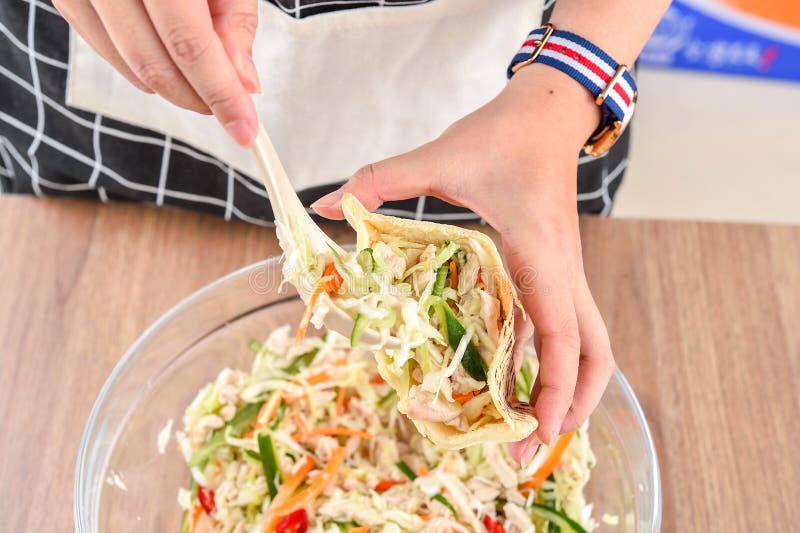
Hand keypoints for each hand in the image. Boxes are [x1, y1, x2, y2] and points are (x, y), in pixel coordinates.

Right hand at [54, 0, 259, 145]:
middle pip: (154, 62)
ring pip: (126, 62)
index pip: (190, 45)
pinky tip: (167, 66)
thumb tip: (244, 83)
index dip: (221, 96)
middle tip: (232, 112)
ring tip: (206, 86)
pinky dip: (138, 67)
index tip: (246, 131)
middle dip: (199, 99)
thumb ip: (234, 21)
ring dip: (172, 87)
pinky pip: (102, 46)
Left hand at [312, 64, 615, 465]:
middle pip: (595, 355)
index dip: (554, 390)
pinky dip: (542, 363)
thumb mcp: (441, 156)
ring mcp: (562, 275)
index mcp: (540, 254)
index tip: (534, 434)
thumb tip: (328, 205)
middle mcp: (562, 273)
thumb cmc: (501, 135)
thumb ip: (383, 179)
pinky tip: (510, 382)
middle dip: (571, 405)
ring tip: (521, 428)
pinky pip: (557, 328)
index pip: (564, 335)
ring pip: (585, 347)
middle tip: (529, 445)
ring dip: (561, 391)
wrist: (547, 112)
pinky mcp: (552, 272)